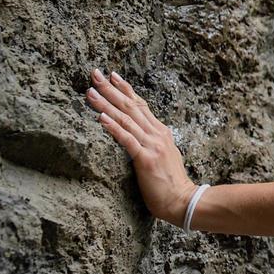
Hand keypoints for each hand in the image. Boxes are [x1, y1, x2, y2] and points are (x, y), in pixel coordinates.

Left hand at [83, 69, 195, 225]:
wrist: (183, 200)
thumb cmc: (171, 183)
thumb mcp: (165, 155)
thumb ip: (154, 142)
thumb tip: (142, 135)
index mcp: (161, 132)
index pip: (141, 105)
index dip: (126, 89)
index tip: (112, 75)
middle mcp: (157, 134)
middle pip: (131, 106)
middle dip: (111, 89)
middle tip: (95, 74)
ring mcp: (152, 145)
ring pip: (126, 119)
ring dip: (106, 104)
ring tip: (90, 92)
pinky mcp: (145, 159)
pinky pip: (126, 139)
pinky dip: (113, 127)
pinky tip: (101, 118)